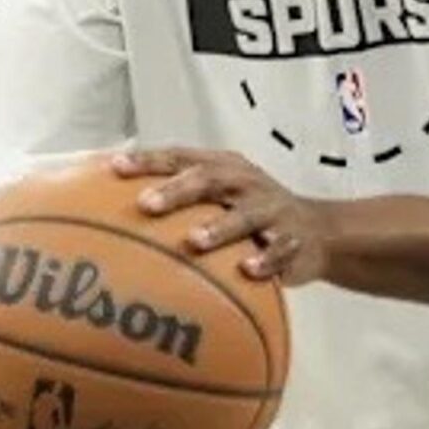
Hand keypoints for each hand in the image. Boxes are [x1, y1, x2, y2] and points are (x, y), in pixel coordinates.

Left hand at [112, 149, 333, 284]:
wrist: (316, 231)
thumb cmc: (249, 211)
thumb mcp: (218, 194)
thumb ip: (176, 194)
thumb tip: (112, 201)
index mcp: (223, 168)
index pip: (181, 157)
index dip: (149, 160)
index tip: (115, 168)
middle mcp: (246, 184)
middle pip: (211, 179)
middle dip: (178, 190)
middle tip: (146, 204)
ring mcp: (272, 212)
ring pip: (246, 216)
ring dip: (220, 227)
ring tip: (193, 240)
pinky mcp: (293, 242)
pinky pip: (279, 251)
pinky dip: (264, 261)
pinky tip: (246, 270)